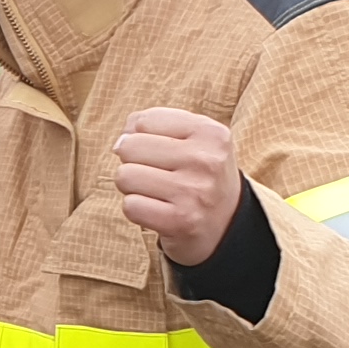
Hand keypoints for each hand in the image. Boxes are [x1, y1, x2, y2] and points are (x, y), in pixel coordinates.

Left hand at [115, 107, 246, 265]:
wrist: (227, 226)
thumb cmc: (199, 176)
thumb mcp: (193, 140)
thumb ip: (154, 126)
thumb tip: (121, 141)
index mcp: (210, 133)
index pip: (144, 121)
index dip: (140, 137)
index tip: (159, 153)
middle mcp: (206, 160)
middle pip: (130, 147)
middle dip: (133, 162)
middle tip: (156, 175)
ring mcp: (194, 191)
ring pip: (125, 176)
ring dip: (132, 187)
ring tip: (156, 192)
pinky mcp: (180, 221)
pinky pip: (130, 205)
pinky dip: (136, 209)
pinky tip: (157, 210)